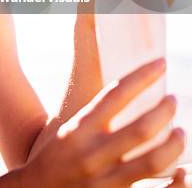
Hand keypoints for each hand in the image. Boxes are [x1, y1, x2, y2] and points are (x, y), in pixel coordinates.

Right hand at [19, 59, 184, 186]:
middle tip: (173, 100)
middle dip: (164, 111)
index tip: (162, 63)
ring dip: (173, 144)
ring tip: (180, 132)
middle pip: (141, 129)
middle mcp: (93, 153)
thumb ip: (98, 113)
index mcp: (80, 128)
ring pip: (153, 161)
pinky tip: (182, 171)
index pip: (116, 95)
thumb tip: (128, 85)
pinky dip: (175, 183)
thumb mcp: (72, 128)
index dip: (142, 76)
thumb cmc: (59, 155)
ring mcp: (105, 181)